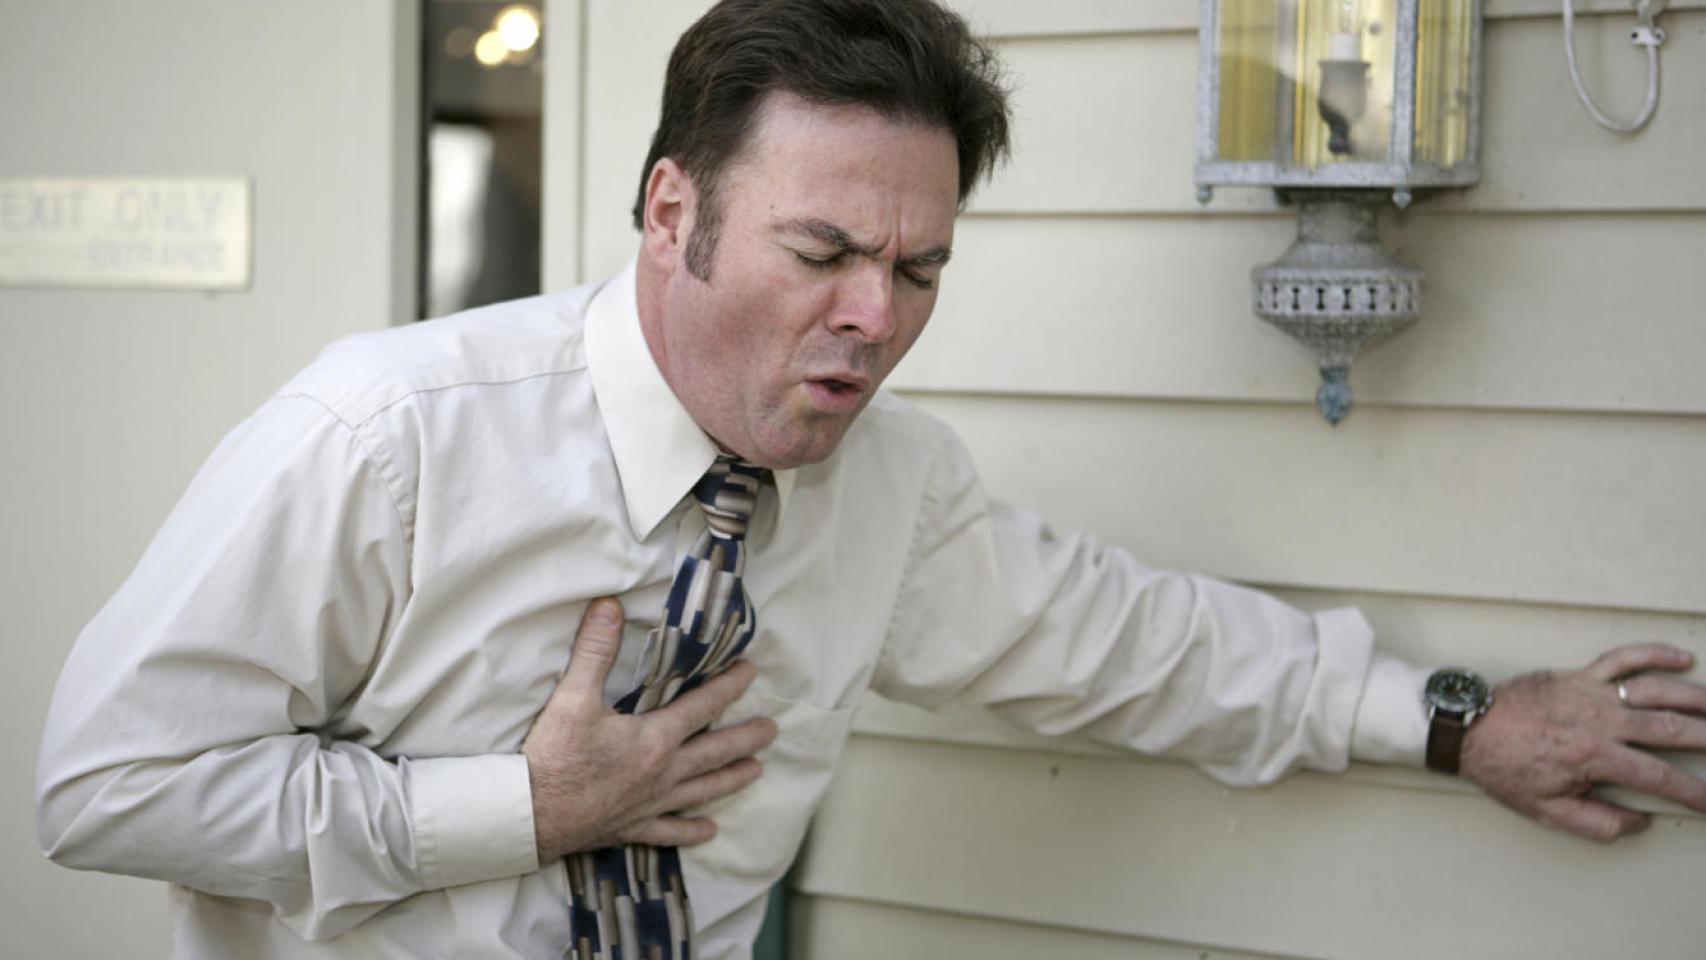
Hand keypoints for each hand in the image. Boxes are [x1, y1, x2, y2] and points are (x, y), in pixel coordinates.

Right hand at [521, 597, 777, 863]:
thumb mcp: (572, 696)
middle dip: (746, 737)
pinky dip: (690, 832)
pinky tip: (709, 831)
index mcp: (654, 739)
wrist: (528, 814)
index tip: (752, 672)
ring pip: (701, 791)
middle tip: (773, 729)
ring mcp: (648, 804)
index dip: (729, 687)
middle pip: (714, 752)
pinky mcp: (630, 828)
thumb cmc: (552, 755)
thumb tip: (609, 605)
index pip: (702, 707)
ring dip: (731, 780)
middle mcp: (661, 773)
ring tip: (757, 772)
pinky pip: (668, 832)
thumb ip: (595, 649)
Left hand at [1461, 643, 1705, 841]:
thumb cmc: (1504, 768)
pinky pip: (1622, 658)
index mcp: (1592, 756)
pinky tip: (1682, 658)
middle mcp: (1599, 720)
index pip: (1658, 777)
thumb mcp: (1546, 810)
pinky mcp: (1578, 675)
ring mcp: (1590, 692)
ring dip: (1695, 698)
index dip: (1692, 791)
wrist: (1467, 728)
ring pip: (1656, 691)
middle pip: (1670, 729)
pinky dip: (1653, 653)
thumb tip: (1639, 821)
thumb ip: (1597, 822)